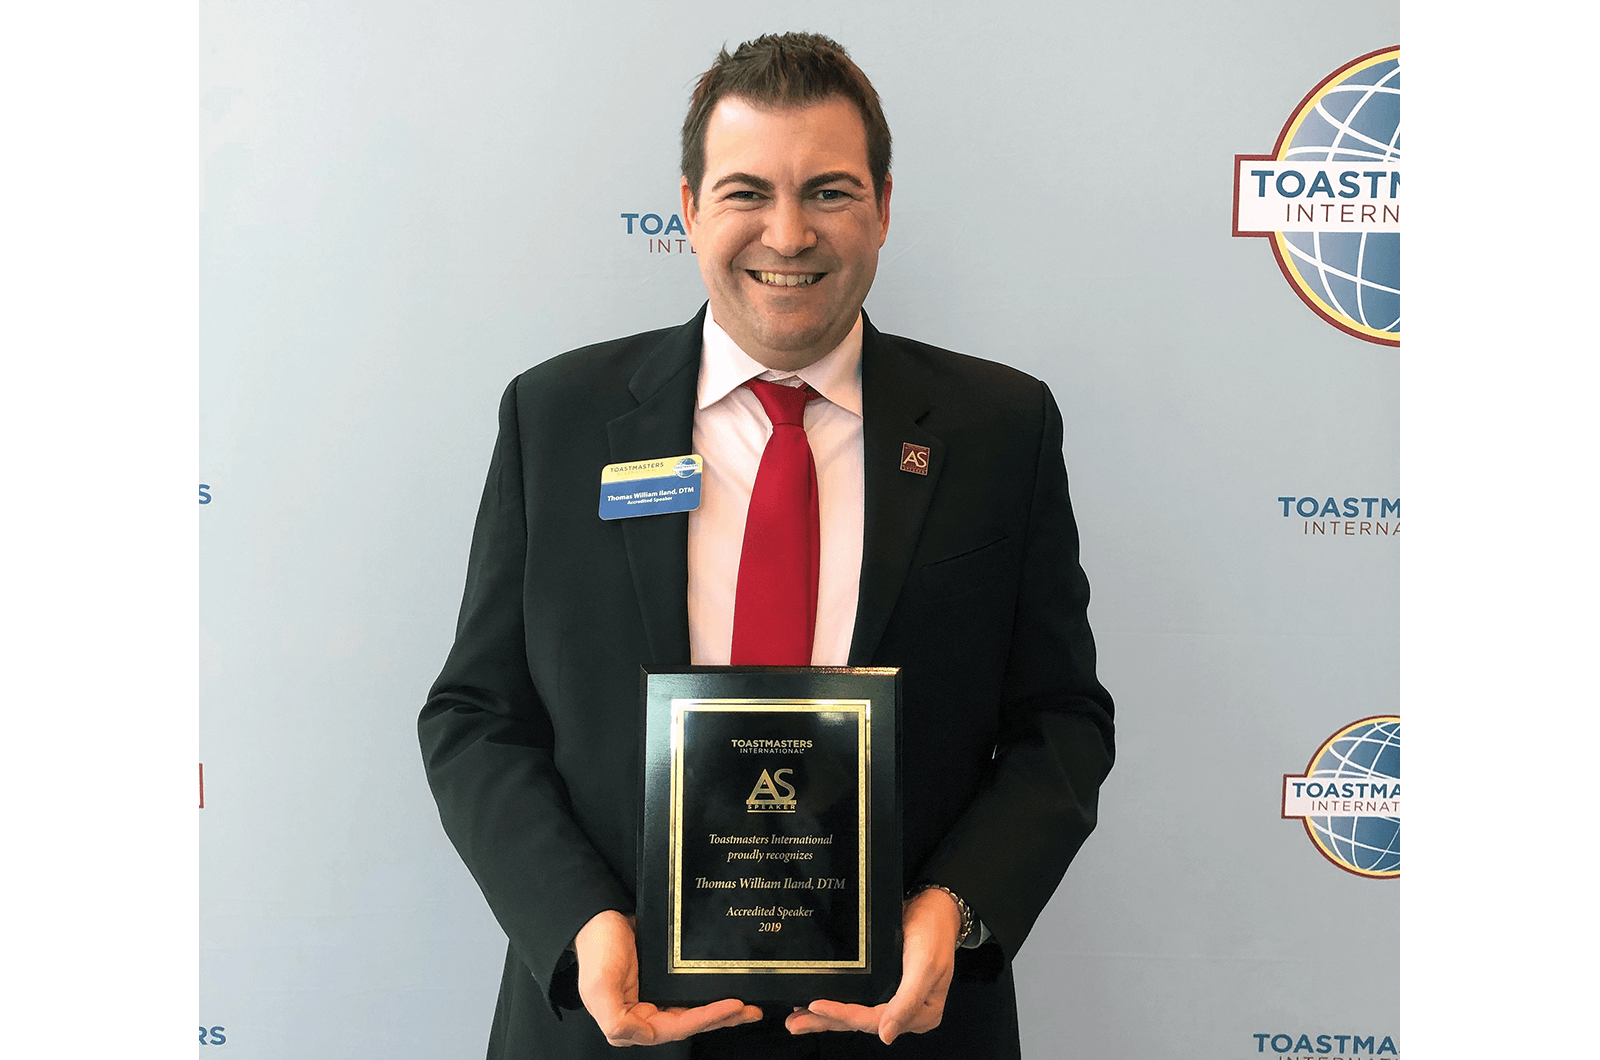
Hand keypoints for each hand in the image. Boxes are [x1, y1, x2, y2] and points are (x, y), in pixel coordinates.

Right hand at [573, 910, 762, 1046]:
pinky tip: (728, 988)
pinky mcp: (664, 980)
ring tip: (749, 1007)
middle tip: (750, 1010)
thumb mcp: (599, 986)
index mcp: (629, 1023)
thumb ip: (615, 1019)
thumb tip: (636, 1034)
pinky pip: (691, 990)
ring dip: (721, 1010)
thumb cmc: (597, 950)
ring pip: (694, 1009)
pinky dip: (710, 992)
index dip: (706, 1019)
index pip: (676, 1027)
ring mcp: (656, 997)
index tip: (733, 1005)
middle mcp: (645, 1015)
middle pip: (690, 1023)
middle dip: (721, 1018)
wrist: (599, 916)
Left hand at [784, 887, 959, 1044]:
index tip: (816, 1006)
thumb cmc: (934, 932)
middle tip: (795, 1022)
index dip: (844, 1015)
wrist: (935, 905)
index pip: (875, 1021)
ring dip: (827, 1017)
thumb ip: (907, 1002)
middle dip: (827, 1022)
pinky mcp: (885, 986)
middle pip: (861, 1021)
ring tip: (797, 1019)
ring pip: (856, 1013)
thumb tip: (886, 1035)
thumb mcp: (925, 966)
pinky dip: (838, 1002)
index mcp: (922, 1014)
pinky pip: (858, 998)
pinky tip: (817, 1004)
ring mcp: (895, 999)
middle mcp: (907, 1011)